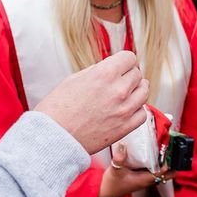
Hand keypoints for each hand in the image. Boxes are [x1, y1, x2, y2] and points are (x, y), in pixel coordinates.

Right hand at [34, 51, 149, 153]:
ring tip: (125, 94)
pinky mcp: (125, 127)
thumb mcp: (74, 79)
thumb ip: (98, 71)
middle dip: (128, 76)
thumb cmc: (57, 109)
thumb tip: (112, 68)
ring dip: (136, 91)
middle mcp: (118, 90)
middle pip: (137, 74)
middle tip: (118, 82)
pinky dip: (136, 110)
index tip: (120, 67)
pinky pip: (142, 113)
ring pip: (144, 92)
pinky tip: (126, 110)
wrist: (52, 138)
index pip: (129, 58)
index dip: (123, 62)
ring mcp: (124, 110)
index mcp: (104, 74)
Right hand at [97, 144, 174, 196]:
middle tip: (172, 151)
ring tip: (165, 151)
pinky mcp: (139, 178)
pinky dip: (155, 165)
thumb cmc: (110, 184)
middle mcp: (146, 181)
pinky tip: (151, 156)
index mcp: (144, 180)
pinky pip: (152, 171)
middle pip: (165, 174)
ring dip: (163, 164)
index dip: (167, 162)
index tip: (167, 151)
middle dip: (170, 164)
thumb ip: (119, 158)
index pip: (162, 172)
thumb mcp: (115, 169)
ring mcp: (143, 180)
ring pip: (159, 173)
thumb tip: (124, 146)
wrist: (103, 192)